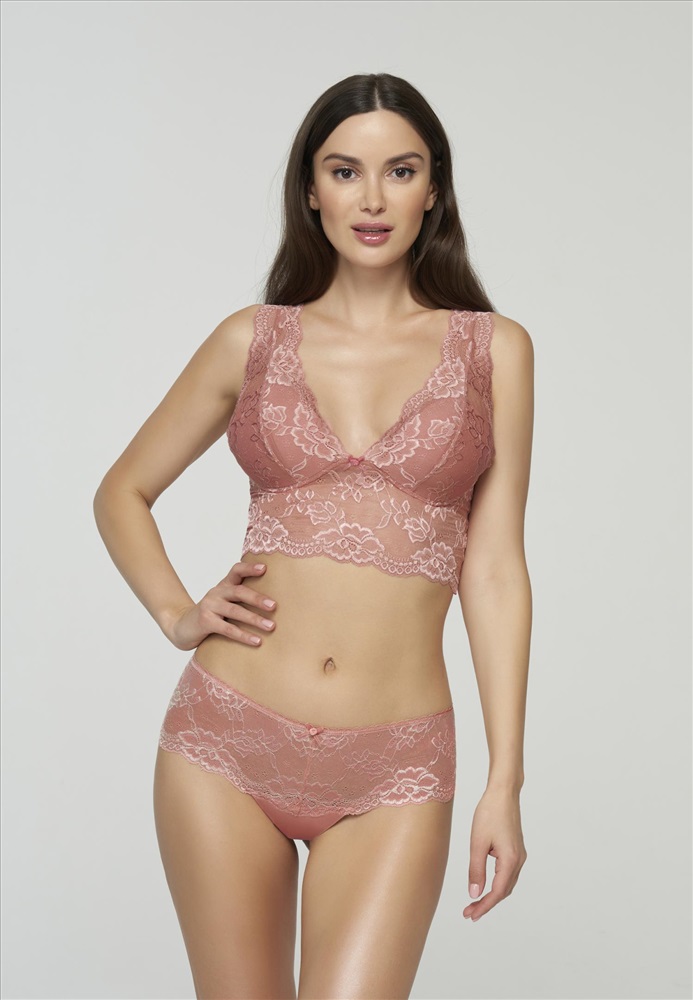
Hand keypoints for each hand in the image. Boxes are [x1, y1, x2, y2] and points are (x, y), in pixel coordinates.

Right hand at [164, 561, 276, 650]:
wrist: (181, 626)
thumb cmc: (211, 615)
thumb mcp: (224, 603)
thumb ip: (241, 600)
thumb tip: (274, 605)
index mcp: (224, 585)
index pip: (236, 571)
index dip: (250, 568)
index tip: (265, 568)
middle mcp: (216, 592)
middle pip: (239, 591)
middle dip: (257, 599)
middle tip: (274, 606)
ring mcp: (209, 606)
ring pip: (235, 611)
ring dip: (255, 619)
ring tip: (271, 627)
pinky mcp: (205, 622)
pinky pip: (228, 629)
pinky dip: (244, 635)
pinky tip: (257, 641)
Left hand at [463, 786, 527, 921]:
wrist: (503, 793)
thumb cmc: (489, 813)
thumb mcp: (477, 843)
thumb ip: (476, 870)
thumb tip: (474, 894)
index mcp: (510, 860)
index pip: (497, 892)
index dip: (484, 906)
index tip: (470, 915)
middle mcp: (519, 860)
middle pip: (504, 891)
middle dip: (487, 903)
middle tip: (469, 912)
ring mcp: (519, 855)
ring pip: (507, 883)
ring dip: (492, 894)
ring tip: (475, 902)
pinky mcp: (516, 849)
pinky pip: (508, 873)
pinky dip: (497, 883)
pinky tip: (486, 884)